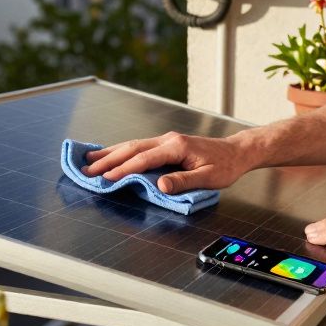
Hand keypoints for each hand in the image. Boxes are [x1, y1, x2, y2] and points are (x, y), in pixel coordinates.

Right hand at [81, 131, 249, 193]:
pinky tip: (112, 154)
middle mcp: (168, 139)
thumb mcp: (209, 178)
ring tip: (90, 159)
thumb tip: (160, 185)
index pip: (144, 158)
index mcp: (177, 146)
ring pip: (133, 145)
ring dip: (111, 153)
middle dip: (108, 159)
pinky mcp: (167, 144)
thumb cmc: (226, 165)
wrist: (237, 151)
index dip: (124, 169)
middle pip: (132, 148)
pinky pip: (140, 147)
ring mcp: (166, 140)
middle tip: (88, 169)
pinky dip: (122, 151)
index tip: (107, 178)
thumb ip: (184, 181)